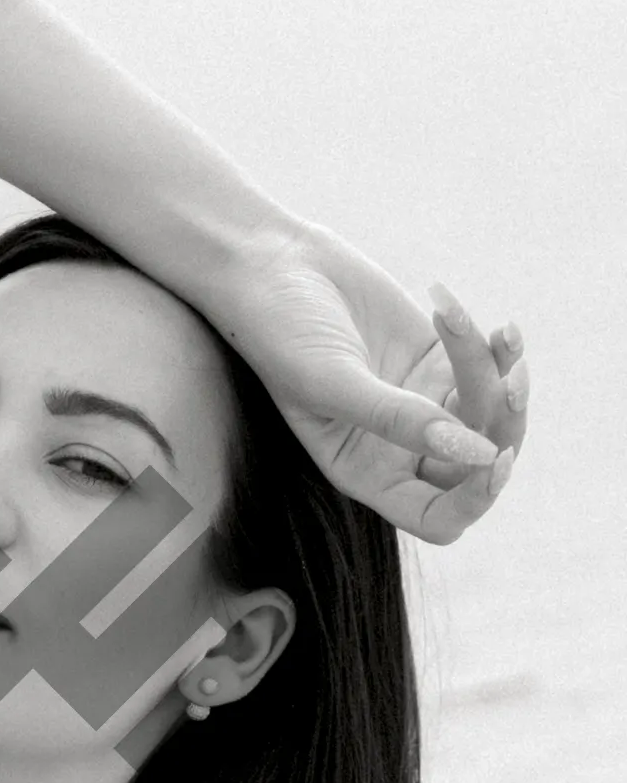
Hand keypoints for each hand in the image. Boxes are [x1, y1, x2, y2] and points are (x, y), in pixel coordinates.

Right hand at [203, 218, 527, 542]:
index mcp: (366, 472)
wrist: (272, 265)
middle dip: (502, 428)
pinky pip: (488, 367)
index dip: (473, 500)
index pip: (436, 517)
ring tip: (484, 330)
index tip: (494, 458)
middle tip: (509, 383)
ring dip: (499, 374)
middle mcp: (398, 448)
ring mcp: (423, 403)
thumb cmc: (283, 333)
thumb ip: (400, 421)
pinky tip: (470, 316)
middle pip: (477, 466)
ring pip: (490, 413)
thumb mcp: (333, 383)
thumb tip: (479, 453)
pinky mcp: (438, 359)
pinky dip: (495, 346)